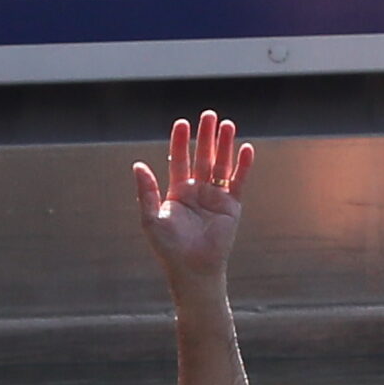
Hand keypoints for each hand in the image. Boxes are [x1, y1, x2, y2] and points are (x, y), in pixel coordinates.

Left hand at [135, 110, 249, 288]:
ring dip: (224, 145)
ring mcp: (216, 197)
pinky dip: (242, 165)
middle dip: (206, 136)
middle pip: (202, 157)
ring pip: (220, 165)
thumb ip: (146, 191)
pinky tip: (246, 149)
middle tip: (209, 115)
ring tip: (227, 124)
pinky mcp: (232, 206)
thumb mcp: (151, 218)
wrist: (193, 269)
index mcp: (178, 192)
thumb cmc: (169, 248)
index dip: (181, 142)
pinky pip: (238, 181)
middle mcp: (197, 191)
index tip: (182, 123)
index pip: (180, 160)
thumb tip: (138, 164)